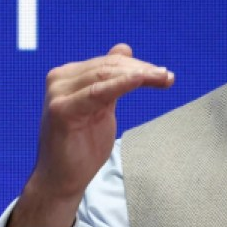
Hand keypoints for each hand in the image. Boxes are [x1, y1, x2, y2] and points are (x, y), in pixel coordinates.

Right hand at [7, 44, 173, 226]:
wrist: (63, 178)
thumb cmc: (83, 144)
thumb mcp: (102, 105)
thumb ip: (110, 78)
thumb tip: (123, 48)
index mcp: (69, 75)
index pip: (109, 62)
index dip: (138, 65)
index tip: (164, 73)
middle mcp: (60, 79)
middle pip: (109, 66)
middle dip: (142, 70)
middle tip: (168, 77)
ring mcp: (58, 93)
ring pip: (106, 75)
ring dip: (139, 75)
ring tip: (163, 78)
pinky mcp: (62, 110)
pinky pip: (97, 92)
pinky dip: (121, 83)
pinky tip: (141, 79)